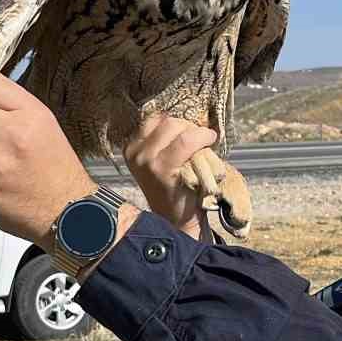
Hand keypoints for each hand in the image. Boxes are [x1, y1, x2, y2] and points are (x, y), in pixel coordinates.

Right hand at [123, 114, 216, 238]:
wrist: (176, 222)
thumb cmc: (175, 189)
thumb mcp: (162, 161)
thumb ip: (167, 140)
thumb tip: (189, 118)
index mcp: (132, 148)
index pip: (157, 119)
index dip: (179, 124)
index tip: (191, 134)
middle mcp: (135, 153)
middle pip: (168, 121)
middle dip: (190, 127)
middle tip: (201, 141)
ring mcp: (146, 161)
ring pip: (177, 127)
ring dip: (197, 133)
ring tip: (205, 146)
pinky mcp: (162, 169)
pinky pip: (187, 141)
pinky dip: (202, 138)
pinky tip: (210, 144)